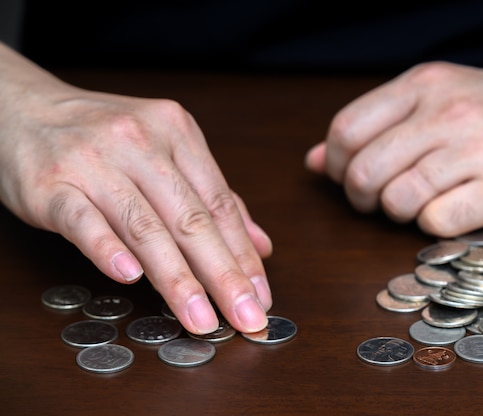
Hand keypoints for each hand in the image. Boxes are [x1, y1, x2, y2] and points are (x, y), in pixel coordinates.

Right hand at [0, 44, 271, 333]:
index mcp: (176, 132)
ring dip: (178, 279)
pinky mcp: (52, 183)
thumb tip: (260, 244)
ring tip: (201, 318)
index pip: (220, 204)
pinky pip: (84, 219)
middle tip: (246, 317)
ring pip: (146, 227)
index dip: (244, 255)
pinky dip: (107, 248)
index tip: (260, 295)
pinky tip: (129, 277)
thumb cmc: (100, 137)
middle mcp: (141, 142)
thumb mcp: (164, 150)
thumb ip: (212, 196)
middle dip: (224, 275)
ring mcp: (95, 161)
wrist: (20, 108)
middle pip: (191, 219)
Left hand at [306, 58, 482, 235]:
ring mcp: (480, 146)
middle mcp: (449, 109)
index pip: (346, 129)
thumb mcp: (437, 99)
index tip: (346, 176)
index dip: (334, 163)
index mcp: (425, 83)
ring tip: (416, 204)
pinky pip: (436, 222)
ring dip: (396, 213)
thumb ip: (375, 126)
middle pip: (363, 170)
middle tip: (376, 200)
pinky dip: (432, 227)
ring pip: (397, 200)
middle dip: (358, 197)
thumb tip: (313, 161)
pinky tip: (448, 212)